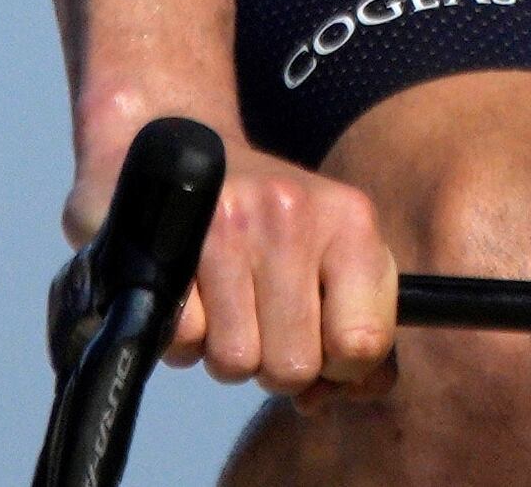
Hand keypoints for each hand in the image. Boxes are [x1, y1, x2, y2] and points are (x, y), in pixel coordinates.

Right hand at [70, 123, 401, 407]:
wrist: (173, 140)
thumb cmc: (264, 220)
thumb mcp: (331, 252)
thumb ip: (360, 326)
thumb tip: (362, 390)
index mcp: (350, 220)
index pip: (362, 344)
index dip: (338, 370)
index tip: (318, 345)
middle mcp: (292, 215)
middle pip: (294, 366)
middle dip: (273, 365)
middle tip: (261, 322)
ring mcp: (227, 225)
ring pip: (235, 363)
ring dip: (224, 352)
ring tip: (224, 305)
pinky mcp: (168, 244)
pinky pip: (184, 344)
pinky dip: (184, 339)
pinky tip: (191, 297)